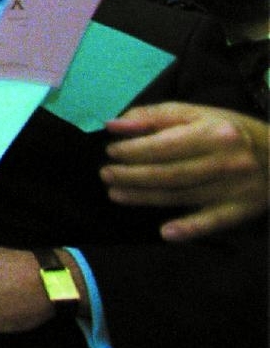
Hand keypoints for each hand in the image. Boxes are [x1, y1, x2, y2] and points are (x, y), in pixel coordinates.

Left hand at [102, 102, 269, 240]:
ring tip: (116, 193)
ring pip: (182, 196)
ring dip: (144, 197)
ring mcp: (235, 188)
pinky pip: (213, 222)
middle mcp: (226, 161)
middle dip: (132, 175)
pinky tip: (166, 232)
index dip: (133, 150)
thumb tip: (114, 125)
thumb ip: (153, 117)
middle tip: (106, 175)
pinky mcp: (242, 209)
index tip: (110, 152)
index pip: (165, 145)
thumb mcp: (195, 114)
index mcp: (214, 132)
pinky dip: (190, 229)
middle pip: (170, 173)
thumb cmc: (228, 131)